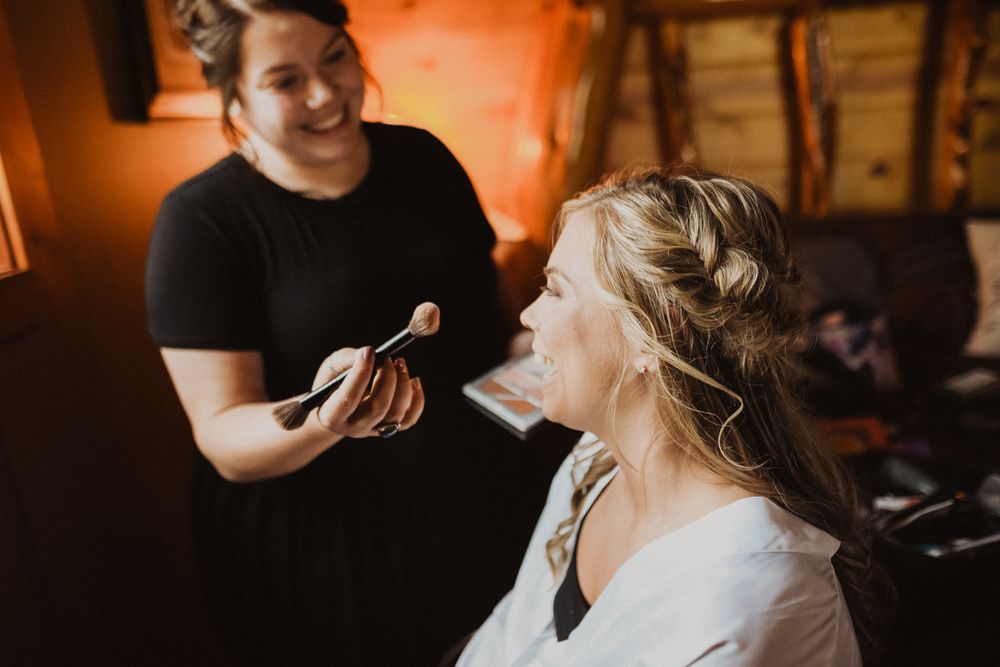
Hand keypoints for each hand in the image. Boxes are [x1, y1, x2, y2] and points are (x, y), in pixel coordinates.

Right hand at [310, 347, 424, 437]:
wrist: (337, 405)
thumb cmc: (333, 383)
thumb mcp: (331, 368)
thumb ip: (347, 359)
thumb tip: (369, 352)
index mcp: (332, 415)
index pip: (348, 398)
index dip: (361, 373)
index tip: (370, 352)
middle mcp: (354, 427)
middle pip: (378, 407)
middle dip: (388, 377)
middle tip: (389, 358)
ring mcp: (374, 430)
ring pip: (396, 413)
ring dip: (403, 384)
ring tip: (400, 363)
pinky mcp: (390, 428)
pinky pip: (409, 419)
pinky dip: (417, 399)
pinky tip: (413, 380)